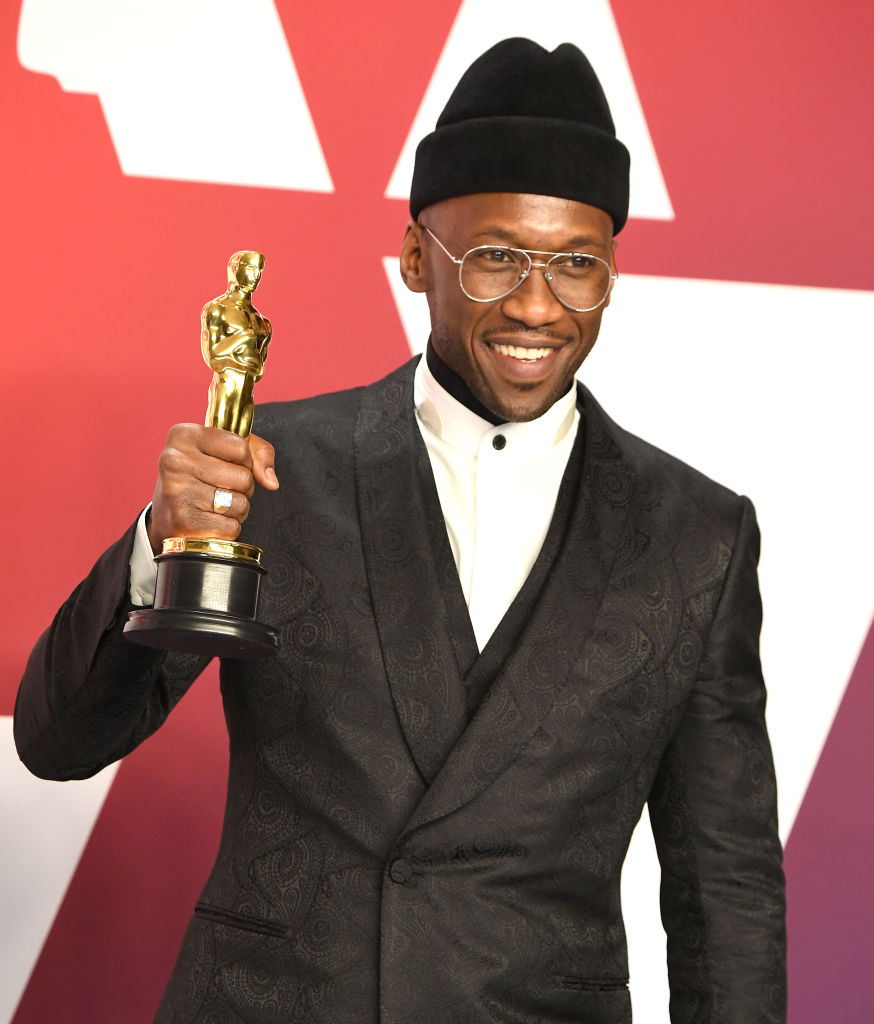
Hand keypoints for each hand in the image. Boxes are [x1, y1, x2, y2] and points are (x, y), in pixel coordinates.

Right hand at [147, 424, 277, 554]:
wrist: (165, 516)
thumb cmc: (199, 478)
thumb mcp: (224, 451)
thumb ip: (257, 453)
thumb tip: (271, 482)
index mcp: (183, 435)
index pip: (241, 447)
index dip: (245, 461)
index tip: (227, 465)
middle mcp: (175, 460)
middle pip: (244, 477)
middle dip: (242, 488)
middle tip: (220, 489)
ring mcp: (177, 491)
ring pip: (240, 503)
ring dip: (236, 509)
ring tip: (215, 505)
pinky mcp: (183, 521)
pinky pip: (231, 526)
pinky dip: (227, 528)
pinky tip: (209, 522)